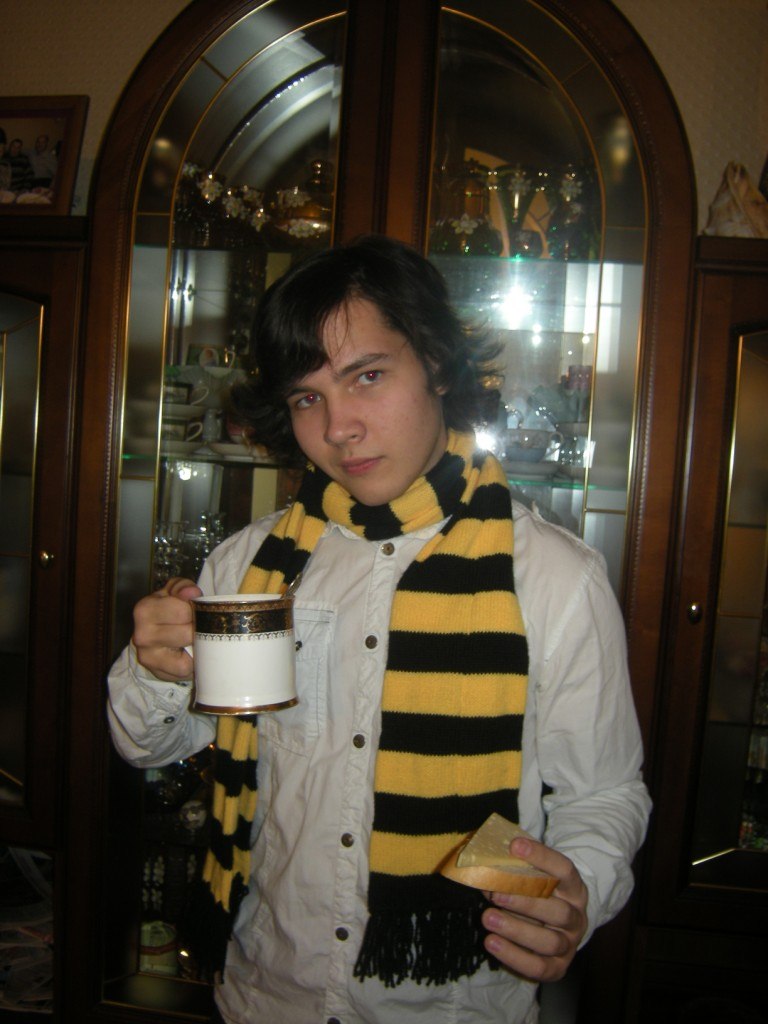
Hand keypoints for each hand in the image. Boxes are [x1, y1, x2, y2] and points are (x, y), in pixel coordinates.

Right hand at [132, 577, 201, 681]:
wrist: (152, 637)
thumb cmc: (167, 610)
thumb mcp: (174, 592)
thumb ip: (183, 587)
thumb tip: (192, 593)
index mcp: (146, 608)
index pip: (183, 611)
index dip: (198, 611)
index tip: (200, 612)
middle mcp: (142, 633)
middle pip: (188, 632)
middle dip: (200, 629)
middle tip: (201, 627)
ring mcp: (148, 655)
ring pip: (187, 651)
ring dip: (198, 646)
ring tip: (196, 639)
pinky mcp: (156, 671)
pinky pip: (185, 668)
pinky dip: (192, 662)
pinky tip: (189, 654)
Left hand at [481, 836, 587, 982]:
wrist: (556, 930)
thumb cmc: (539, 896)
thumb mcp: (532, 881)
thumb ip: (513, 872)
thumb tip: (482, 863)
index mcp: (574, 889)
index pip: (564, 870)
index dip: (542, 857)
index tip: (515, 846)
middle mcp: (577, 917)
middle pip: (559, 911)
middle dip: (526, 902)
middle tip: (496, 894)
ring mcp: (569, 944)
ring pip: (550, 941)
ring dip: (517, 929)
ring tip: (487, 918)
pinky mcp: (558, 968)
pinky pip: (539, 967)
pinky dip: (514, 956)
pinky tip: (491, 943)